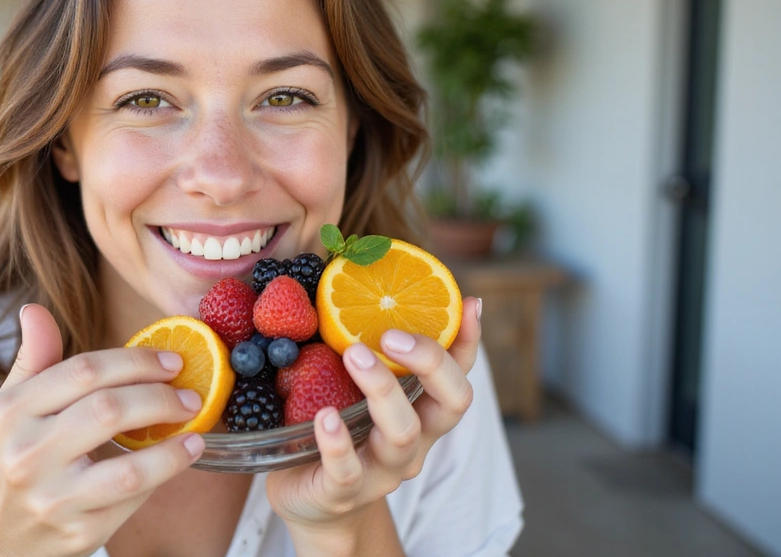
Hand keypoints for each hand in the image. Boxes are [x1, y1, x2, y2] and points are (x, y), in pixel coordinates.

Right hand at [0, 304, 204, 556]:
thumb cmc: (10, 463)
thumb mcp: (10, 410)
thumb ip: (32, 361)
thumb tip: (35, 310)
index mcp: (11, 412)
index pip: (84, 371)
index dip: (136, 360)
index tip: (170, 360)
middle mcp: (26, 455)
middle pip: (109, 410)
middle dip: (160, 396)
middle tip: (189, 393)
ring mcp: (52, 499)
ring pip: (128, 467)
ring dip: (173, 444)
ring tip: (195, 426)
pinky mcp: (78, 534)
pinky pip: (133, 500)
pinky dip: (164, 474)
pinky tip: (182, 457)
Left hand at [265, 297, 482, 532]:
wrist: (311, 502)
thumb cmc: (336, 428)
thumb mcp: (350, 386)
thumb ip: (361, 347)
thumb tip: (348, 277)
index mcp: (421, 413)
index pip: (459, 374)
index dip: (469, 340)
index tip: (466, 302)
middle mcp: (414, 442)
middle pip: (453, 402)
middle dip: (431, 361)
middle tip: (391, 332)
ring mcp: (382, 470)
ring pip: (404, 433)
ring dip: (382, 388)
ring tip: (353, 353)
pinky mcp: (343, 491)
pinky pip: (347, 470)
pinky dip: (337, 442)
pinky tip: (323, 416)